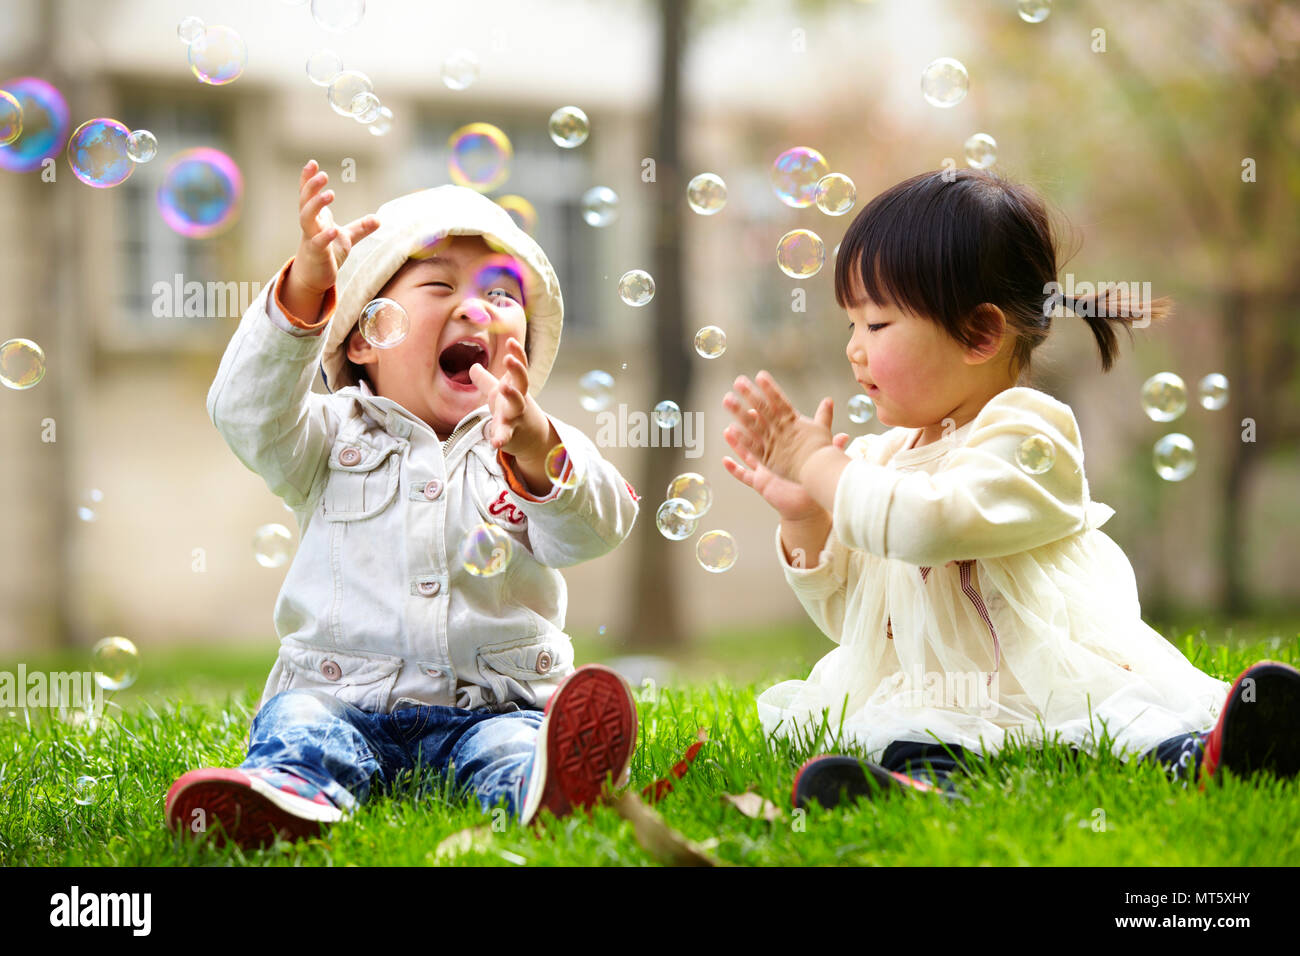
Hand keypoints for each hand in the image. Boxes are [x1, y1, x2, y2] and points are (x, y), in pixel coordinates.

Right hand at [285, 160, 379, 303]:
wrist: (315, 277)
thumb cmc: (327, 253)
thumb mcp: (346, 238)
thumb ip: (361, 228)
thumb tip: (379, 219)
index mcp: (316, 217)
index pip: (308, 194)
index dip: (308, 179)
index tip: (313, 163)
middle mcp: (310, 225)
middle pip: (305, 201)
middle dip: (311, 187)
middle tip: (323, 175)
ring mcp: (310, 238)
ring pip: (306, 218)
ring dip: (316, 205)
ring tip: (330, 193)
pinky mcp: (315, 254)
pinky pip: (317, 243)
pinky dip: (325, 236)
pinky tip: (334, 230)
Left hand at [467, 338, 549, 458]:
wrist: (531, 439)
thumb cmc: (512, 411)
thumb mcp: (498, 394)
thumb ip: (485, 380)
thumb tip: (473, 366)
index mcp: (516, 387)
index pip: (519, 367)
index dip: (517, 354)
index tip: (511, 341)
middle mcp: (519, 399)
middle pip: (522, 382)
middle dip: (517, 370)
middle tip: (509, 358)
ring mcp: (517, 416)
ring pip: (517, 405)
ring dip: (512, 395)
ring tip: (503, 387)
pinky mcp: (511, 434)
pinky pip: (506, 436)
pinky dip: (501, 438)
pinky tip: (495, 442)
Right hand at [723, 391, 847, 521]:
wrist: (808, 499)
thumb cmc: (812, 474)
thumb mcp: (822, 457)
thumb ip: (832, 445)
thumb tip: (847, 434)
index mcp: (784, 441)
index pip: (773, 420)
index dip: (765, 407)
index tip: (757, 393)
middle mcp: (772, 451)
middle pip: (756, 431)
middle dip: (744, 418)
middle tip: (734, 402)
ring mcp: (764, 467)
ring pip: (748, 451)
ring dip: (737, 441)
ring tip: (727, 431)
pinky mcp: (761, 482)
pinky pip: (744, 475)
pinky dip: (735, 469)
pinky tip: (725, 461)